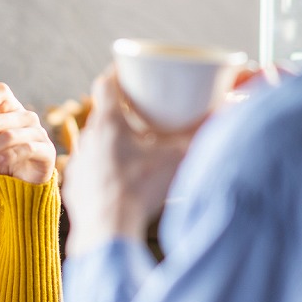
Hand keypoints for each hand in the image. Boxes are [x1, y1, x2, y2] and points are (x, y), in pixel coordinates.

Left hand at [62, 69, 194, 256]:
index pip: (105, 84)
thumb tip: (225, 113)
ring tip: (132, 150)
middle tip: (140, 114)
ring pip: (94, 144)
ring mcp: (79, 163)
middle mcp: (89, 139)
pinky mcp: (75, 187)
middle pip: (101, 114)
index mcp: (109, 123)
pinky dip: (103, 171)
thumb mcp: (177, 158)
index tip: (128, 72)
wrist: (108, 230)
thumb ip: (199, 134)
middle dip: (120, 111)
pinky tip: (120, 181)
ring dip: (110, 143)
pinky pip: (89, 171)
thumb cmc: (141, 189)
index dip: (116, 73)